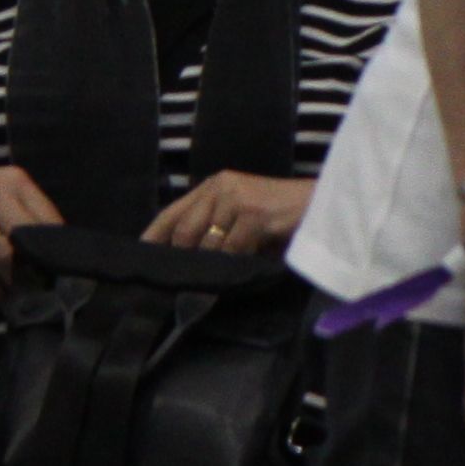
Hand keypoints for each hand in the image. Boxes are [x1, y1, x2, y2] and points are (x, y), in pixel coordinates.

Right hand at [0, 160, 61, 300]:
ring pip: (7, 261)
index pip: (49, 219)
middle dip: (40, 269)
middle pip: (30, 242)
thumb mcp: (0, 191)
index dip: (58, 249)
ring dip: (17, 283)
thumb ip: (27, 213)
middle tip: (46, 286)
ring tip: (24, 295)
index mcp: (15, 182)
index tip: (64, 269)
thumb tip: (56, 253)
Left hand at [143, 169, 311, 258]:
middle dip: (184, 257)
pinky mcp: (253, 212)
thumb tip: (186, 261)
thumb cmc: (283, 217)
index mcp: (215, 185)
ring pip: (208, 244)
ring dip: (215, 263)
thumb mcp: (242, 220)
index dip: (154, 236)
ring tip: (225, 272)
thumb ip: (216, 231)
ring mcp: (237, 198)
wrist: (324, 204)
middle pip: (184, 230)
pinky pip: (232, 249)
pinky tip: (248, 263)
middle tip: (181, 280)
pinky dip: (237, 262)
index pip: (173, 212)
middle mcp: (221, 186)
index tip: (140, 258)